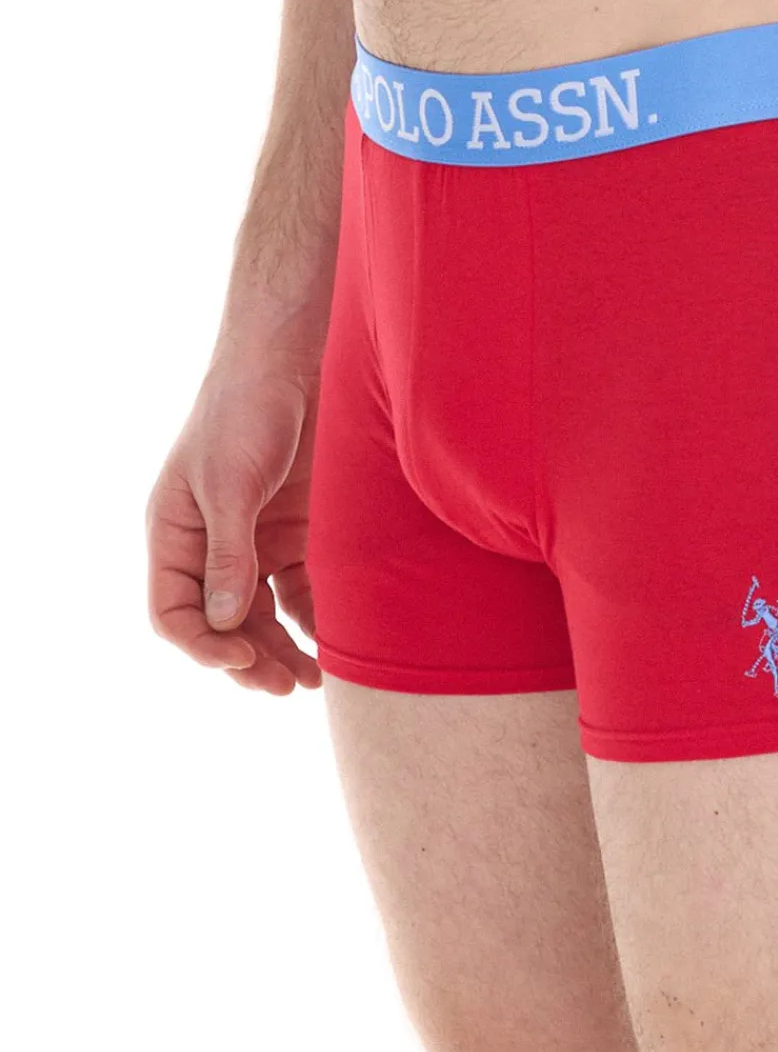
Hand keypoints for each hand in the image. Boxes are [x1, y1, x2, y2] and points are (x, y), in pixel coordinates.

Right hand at [147, 357, 322, 695]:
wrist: (293, 363)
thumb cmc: (246, 411)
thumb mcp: (230, 484)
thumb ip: (229, 554)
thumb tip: (226, 622)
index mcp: (175, 535)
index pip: (173, 612)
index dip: (203, 645)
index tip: (242, 660)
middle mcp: (212, 546)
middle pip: (222, 623)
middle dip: (249, 660)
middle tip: (286, 687)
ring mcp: (256, 541)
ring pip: (263, 615)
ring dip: (282, 649)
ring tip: (312, 679)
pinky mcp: (298, 532)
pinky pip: (299, 590)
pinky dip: (311, 617)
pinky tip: (330, 640)